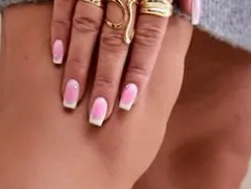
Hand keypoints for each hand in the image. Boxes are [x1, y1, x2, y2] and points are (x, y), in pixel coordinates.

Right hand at [52, 0, 197, 125]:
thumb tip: (194, 16)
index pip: (148, 35)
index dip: (139, 68)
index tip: (129, 102)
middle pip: (115, 38)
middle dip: (105, 79)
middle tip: (98, 115)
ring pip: (86, 25)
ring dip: (78, 64)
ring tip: (72, 100)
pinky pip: (64, 4)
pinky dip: (59, 30)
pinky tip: (56, 60)